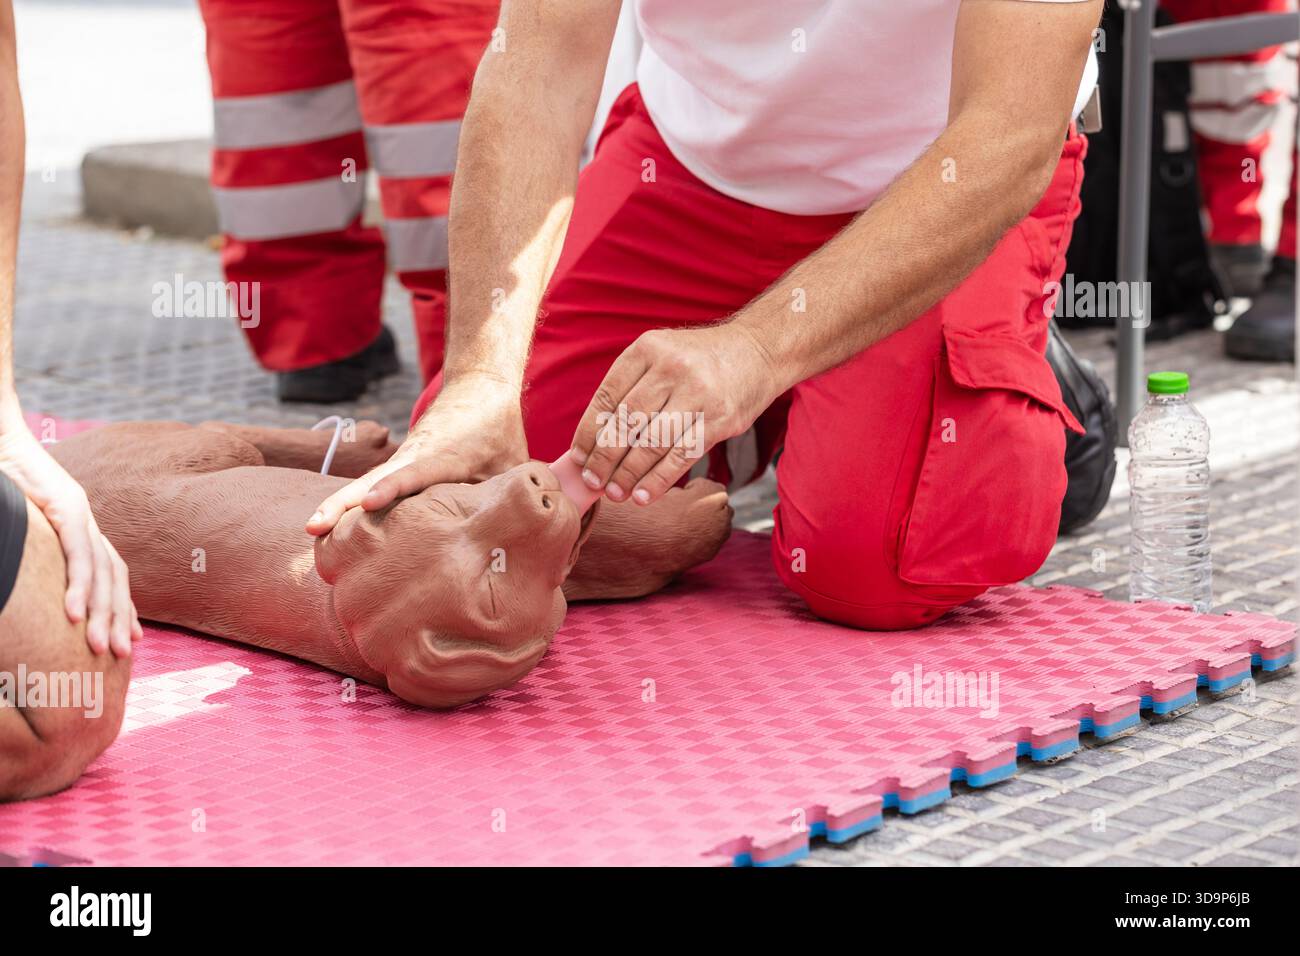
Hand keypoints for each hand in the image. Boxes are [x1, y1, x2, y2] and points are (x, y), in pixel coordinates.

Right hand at [0, 408, 140, 656]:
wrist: (0, 437)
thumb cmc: (4, 481)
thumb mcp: (23, 526)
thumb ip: (34, 555)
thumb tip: (24, 583)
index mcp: (80, 527)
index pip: (111, 573)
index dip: (123, 606)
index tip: (130, 639)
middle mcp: (87, 522)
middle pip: (114, 578)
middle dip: (119, 619)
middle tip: (122, 657)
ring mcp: (79, 513)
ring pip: (101, 572)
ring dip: (102, 612)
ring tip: (100, 647)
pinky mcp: (63, 505)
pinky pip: (76, 551)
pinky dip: (78, 584)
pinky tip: (76, 614)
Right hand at [306, 377, 529, 535]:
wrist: (477, 387)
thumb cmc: (498, 429)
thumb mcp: (513, 462)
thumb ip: (512, 498)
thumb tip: (521, 537)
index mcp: (445, 455)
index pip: (413, 473)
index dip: (392, 489)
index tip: (369, 503)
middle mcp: (415, 457)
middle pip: (372, 481)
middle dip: (342, 504)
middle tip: (312, 528)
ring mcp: (402, 461)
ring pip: (366, 484)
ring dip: (338, 506)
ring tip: (311, 532)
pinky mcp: (399, 466)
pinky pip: (372, 487)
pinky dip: (350, 505)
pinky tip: (331, 531)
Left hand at [569, 324, 779, 504]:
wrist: (757, 351)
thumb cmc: (699, 360)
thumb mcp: (661, 354)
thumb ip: (632, 386)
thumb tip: (595, 437)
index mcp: (648, 349)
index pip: (607, 397)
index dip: (589, 432)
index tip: (578, 458)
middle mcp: (671, 368)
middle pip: (626, 422)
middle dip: (604, 458)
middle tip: (593, 482)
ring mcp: (698, 394)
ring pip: (651, 443)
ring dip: (628, 474)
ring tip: (615, 494)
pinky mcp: (720, 420)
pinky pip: (681, 456)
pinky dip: (657, 480)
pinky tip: (642, 495)